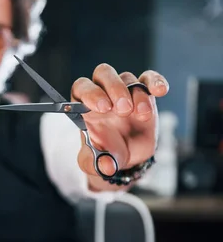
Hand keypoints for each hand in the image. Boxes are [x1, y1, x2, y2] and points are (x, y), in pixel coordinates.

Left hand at [71, 64, 168, 183]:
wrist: (127, 157)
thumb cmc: (106, 154)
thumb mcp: (95, 163)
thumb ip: (96, 164)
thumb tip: (107, 167)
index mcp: (85, 106)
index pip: (82, 88)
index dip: (90, 93)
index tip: (102, 107)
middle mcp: (103, 94)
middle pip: (104, 74)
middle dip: (114, 89)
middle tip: (123, 110)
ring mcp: (124, 91)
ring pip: (127, 78)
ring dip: (137, 94)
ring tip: (142, 115)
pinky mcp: (144, 94)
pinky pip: (149, 79)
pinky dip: (155, 81)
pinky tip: (160, 90)